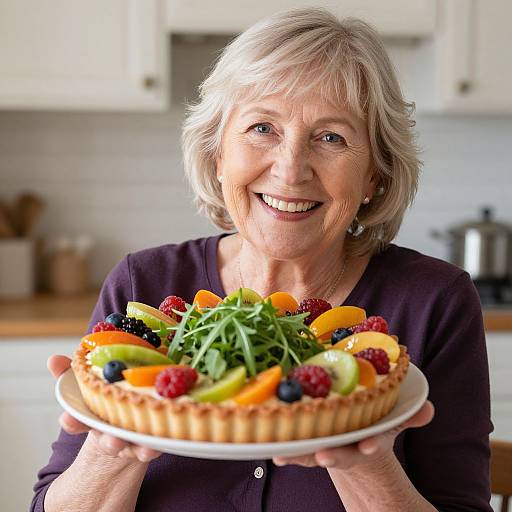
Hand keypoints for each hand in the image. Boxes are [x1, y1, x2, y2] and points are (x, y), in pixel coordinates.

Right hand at [48, 354, 160, 462]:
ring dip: (139, 448)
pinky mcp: (151, 444)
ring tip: (146, 447)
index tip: (68, 420)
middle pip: (107, 441)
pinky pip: (154, 447)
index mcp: (93, 421)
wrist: (127, 428)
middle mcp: (111, 435)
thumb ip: (70, 374)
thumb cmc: (107, 401)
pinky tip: (161, 442)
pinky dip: (157, 446)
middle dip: (109, 441)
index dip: (72, 422)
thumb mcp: (90, 387)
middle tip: (112, 440)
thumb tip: (53, 359)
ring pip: (133, 448)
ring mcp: (131, 442)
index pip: (77, 423)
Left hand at [272, 400, 433, 469]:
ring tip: (284, 456)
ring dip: (299, 454)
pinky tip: (272, 453)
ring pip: (312, 454)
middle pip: (340, 454)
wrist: (353, 444)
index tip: (368, 446)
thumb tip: (428, 408)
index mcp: (367, 439)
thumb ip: (408, 417)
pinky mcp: (307, 447)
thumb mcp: (391, 422)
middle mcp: (346, 448)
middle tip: (325, 456)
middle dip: (333, 455)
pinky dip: (285, 451)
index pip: (372, 443)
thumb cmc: (370, 426)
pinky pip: (295, 449)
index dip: (370, 444)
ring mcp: (326, 448)